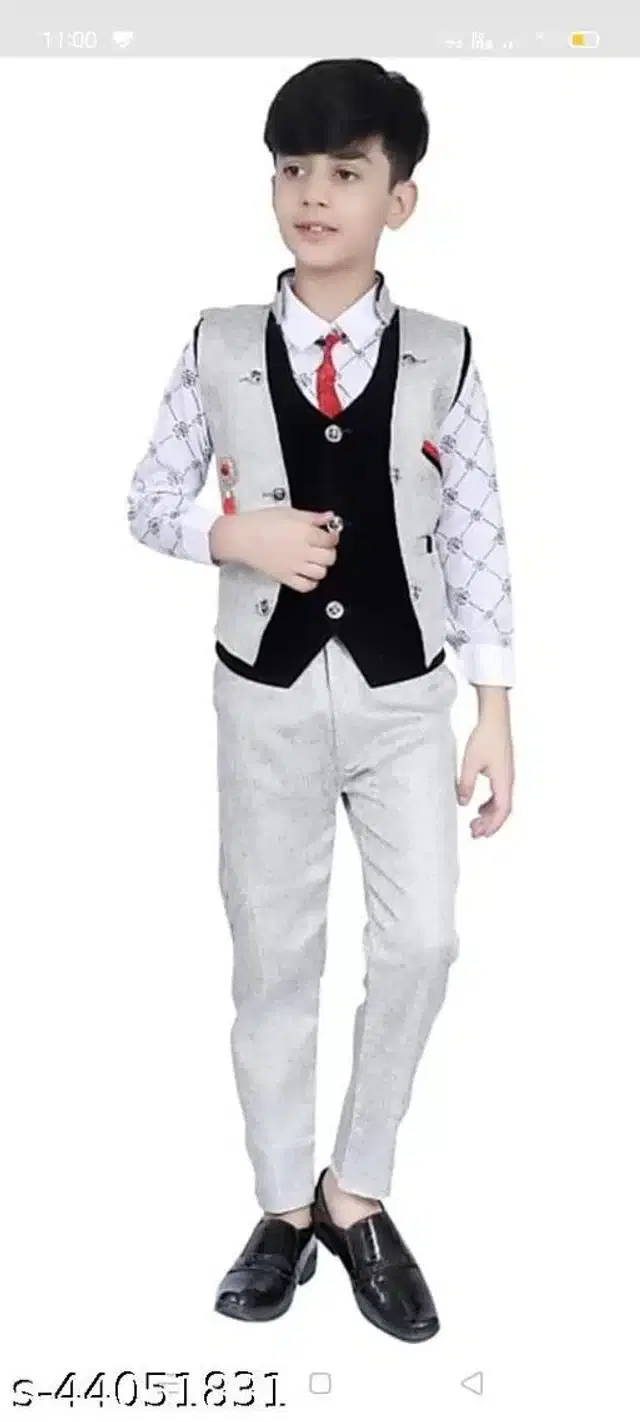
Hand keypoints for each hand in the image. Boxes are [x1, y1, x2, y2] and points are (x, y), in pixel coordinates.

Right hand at [213, 507, 339, 590]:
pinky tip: (308, 574)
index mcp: (306, 533)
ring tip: (316, 560)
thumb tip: (328, 517)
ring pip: (321, 572)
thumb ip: (312, 517)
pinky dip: (311, 582)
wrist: (241, 537)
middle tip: (323, 547)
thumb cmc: (260, 523)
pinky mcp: (286, 577)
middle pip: (329, 557)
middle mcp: (303, 551)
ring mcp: (295, 566)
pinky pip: (306, 586)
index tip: (329, 535)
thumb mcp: (289, 512)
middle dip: (329, 551)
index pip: (331, 539)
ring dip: (322, 566)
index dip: (332, 536)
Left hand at [456, 700, 513, 836]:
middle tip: (473, 833)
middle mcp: (508, 780)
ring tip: (474, 822)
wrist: (495, 718)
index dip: (493, 825)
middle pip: (503, 809)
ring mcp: (507, 776)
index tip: (482, 834)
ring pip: (501, 802)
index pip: (502, 810)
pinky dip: (490, 804)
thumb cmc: (484, 738)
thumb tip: (463, 802)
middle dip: (489, 823)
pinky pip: (499, 794)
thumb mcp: (470, 762)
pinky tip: (479, 807)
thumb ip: (466, 784)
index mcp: (503, 781)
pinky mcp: (503, 770)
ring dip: (489, 814)